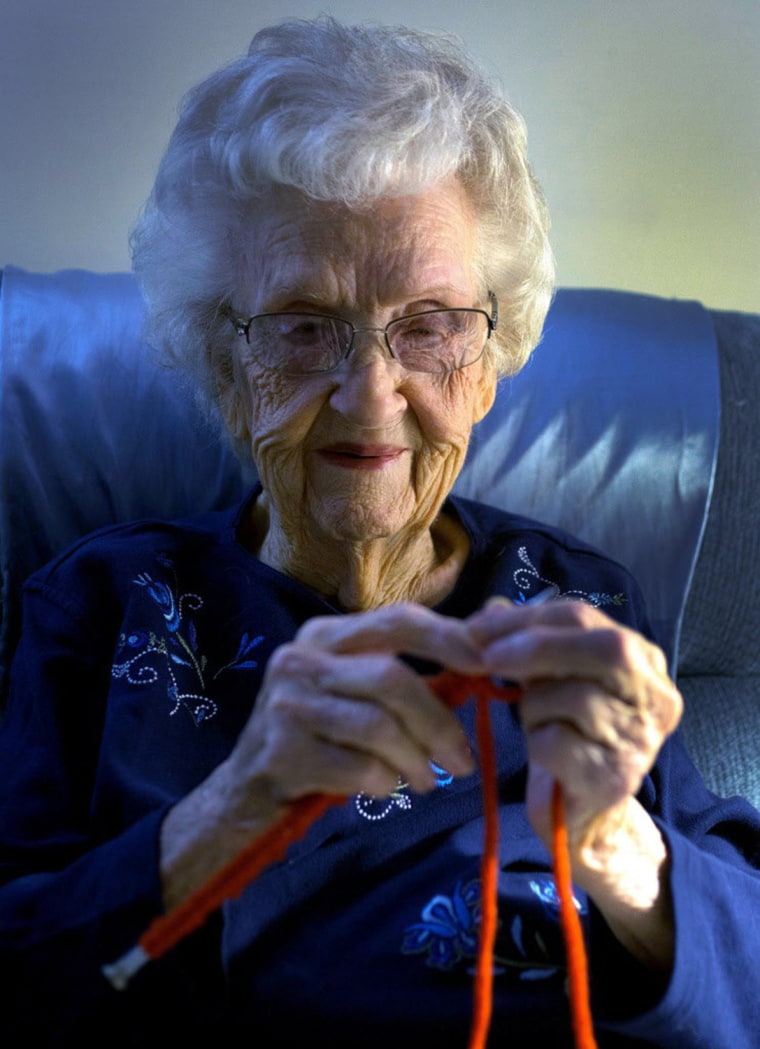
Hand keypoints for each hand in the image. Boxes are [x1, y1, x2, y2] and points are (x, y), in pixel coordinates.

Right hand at [160, 603, 480, 905]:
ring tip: (426, 781)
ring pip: (378, 725)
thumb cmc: (321, 738)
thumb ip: (416, 664)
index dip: (449, 639)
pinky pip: (357, 767)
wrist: (248, 792)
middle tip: (462, 762)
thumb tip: (495, 620)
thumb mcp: (360, 692)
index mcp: (326, 635)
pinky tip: (383, 789)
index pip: (398, 621)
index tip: (489, 666)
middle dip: (438, 722)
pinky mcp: (280, 750)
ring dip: (415, 760)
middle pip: (392, 678)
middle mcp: (300, 658)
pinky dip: (384, 782)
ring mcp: (285, 703)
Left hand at [466, 597, 682, 967]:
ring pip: (574, 696)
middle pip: (604, 648)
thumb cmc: (564, 734)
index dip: (527, 617)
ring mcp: (643, 740)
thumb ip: (524, 639)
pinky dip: (537, 742)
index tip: (477, 626)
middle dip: (536, 646)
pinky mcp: (616, 778)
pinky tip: (545, 754)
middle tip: (488, 658)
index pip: (586, 617)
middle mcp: (657, 697)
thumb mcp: (546, 677)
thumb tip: (490, 609)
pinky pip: (558, 741)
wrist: (578, 814)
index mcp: (644, 661)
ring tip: (538, 723)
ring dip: (534, 707)